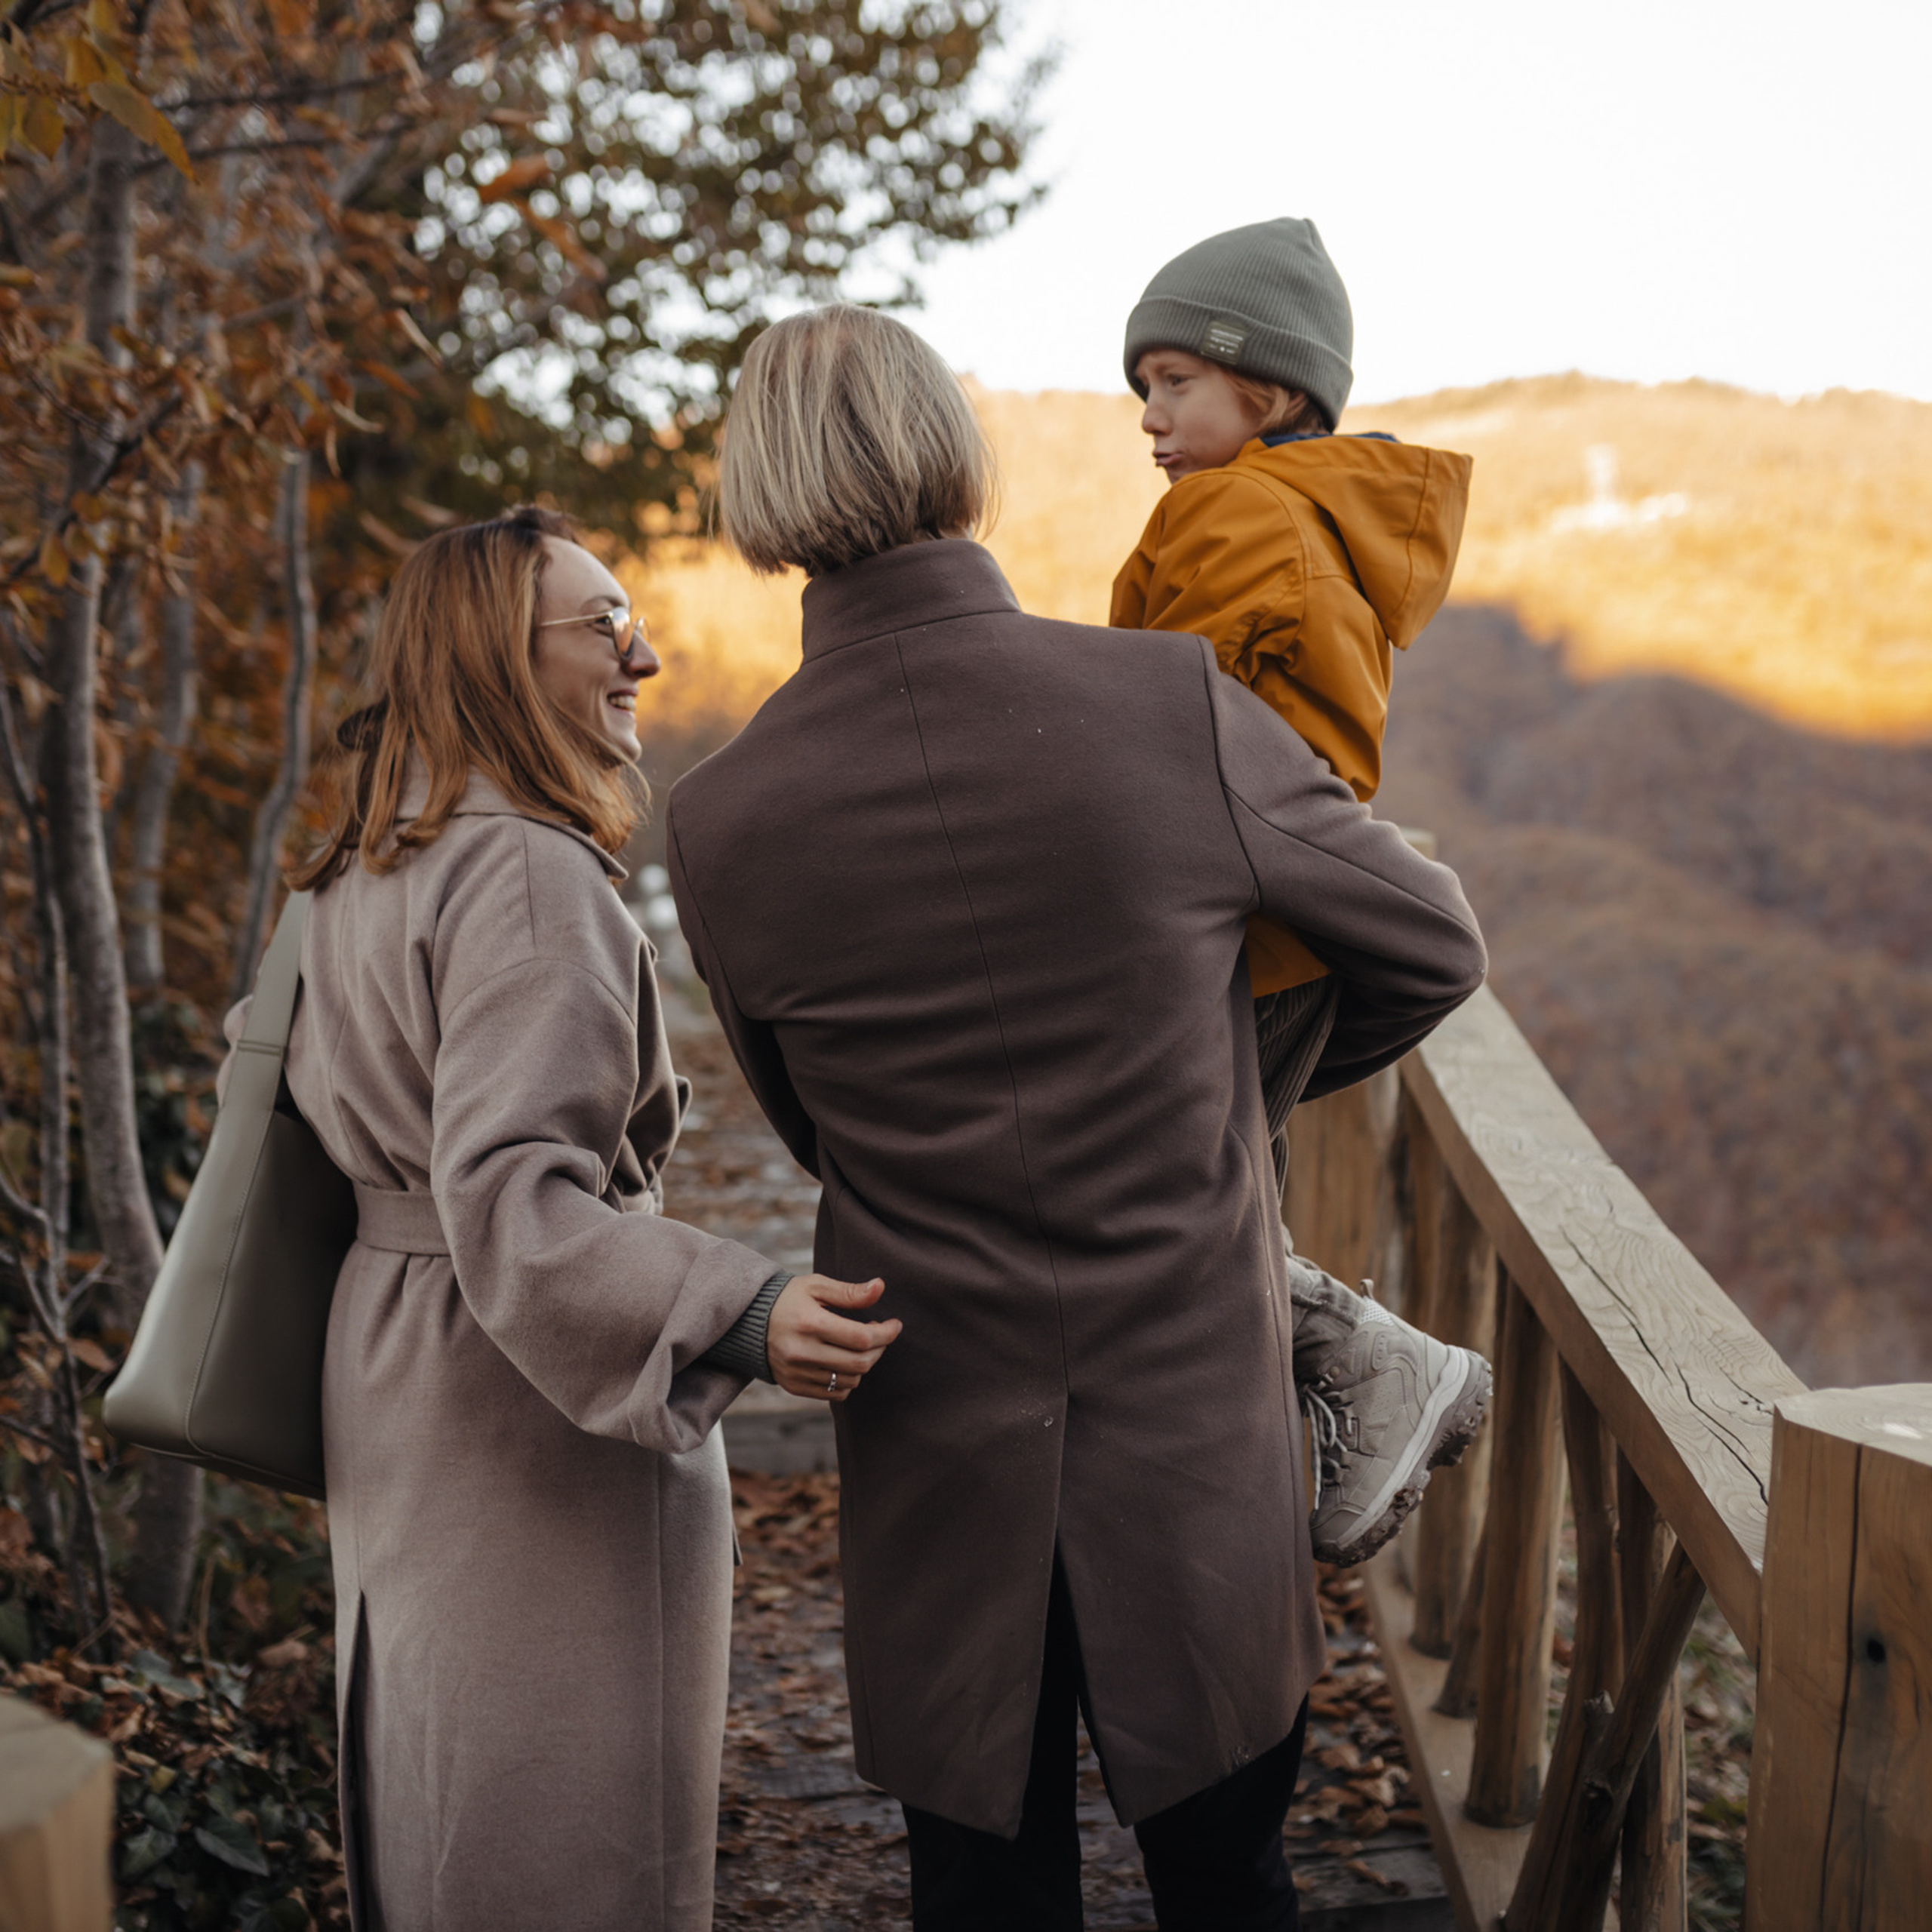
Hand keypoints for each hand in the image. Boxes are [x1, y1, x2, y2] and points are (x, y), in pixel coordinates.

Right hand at [765, 1274, 900, 1402]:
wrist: (748, 1322)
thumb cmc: (787, 1299)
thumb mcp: (816, 1286)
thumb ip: (849, 1292)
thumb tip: (880, 1288)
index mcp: (809, 1323)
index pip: (861, 1338)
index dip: (885, 1333)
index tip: (894, 1325)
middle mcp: (802, 1352)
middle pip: (859, 1363)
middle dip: (879, 1349)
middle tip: (880, 1334)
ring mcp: (797, 1373)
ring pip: (850, 1381)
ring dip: (865, 1364)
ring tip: (860, 1345)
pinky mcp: (794, 1386)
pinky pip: (835, 1394)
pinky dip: (848, 1380)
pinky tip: (844, 1361)